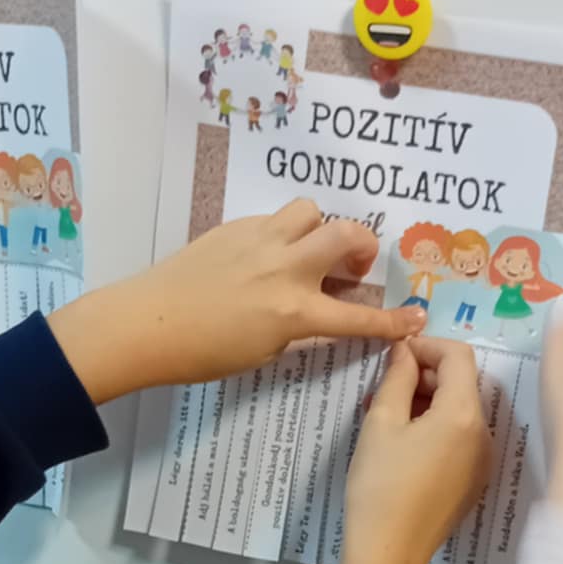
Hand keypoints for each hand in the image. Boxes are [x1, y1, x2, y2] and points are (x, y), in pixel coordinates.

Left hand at [47, 199, 423, 403]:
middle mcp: (284, 269)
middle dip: (363, 247)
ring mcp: (259, 241)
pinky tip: (265, 257)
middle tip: (354, 268)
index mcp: (293, 312)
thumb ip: (298, 329)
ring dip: (319, 229)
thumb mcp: (263, 353)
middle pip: (346, 234)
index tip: (417, 318)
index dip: (392, 320)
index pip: (358, 318)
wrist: (145, 323)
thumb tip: (321, 312)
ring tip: (308, 253)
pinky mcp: (234, 228)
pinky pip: (275, 219)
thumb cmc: (202, 353)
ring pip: (310, 211)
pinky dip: (283, 234)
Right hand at [340, 338, 490, 563]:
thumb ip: (397, 378)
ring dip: (428, 402)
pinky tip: (404, 442)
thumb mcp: (381, 423)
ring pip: (460, 411)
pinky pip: (460, 438)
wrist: (390, 552)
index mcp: (463, 414)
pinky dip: (436, 427)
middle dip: (425, 375)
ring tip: (387, 414)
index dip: (426, 345)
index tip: (395, 354)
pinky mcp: (474, 480)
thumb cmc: (380, 485)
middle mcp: (484, 433)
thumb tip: (406, 351)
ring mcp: (483, 459)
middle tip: (384, 386)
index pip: (458, 355)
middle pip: (462, 383)